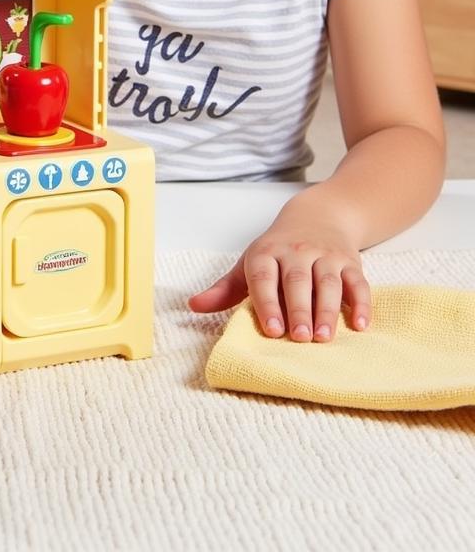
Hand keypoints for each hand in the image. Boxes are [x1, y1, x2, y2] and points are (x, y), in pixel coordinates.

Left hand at [187, 211, 370, 341]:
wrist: (318, 216)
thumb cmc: (277, 249)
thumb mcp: (249, 263)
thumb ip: (225, 288)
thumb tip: (194, 305)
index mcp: (267, 252)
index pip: (264, 277)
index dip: (267, 302)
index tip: (271, 329)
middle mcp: (296, 252)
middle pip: (298, 281)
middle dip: (298, 310)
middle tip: (299, 338)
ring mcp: (326, 256)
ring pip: (328, 282)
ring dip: (327, 311)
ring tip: (324, 338)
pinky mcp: (351, 263)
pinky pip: (358, 283)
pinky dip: (361, 304)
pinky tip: (360, 326)